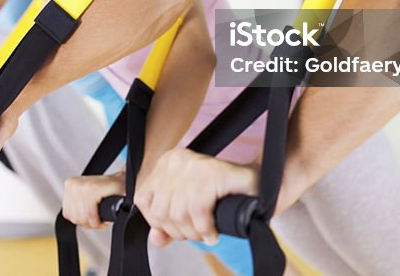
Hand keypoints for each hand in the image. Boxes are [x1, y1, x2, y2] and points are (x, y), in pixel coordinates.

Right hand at [62, 171, 125, 228]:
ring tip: (95, 217)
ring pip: (73, 217)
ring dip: (84, 221)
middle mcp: (78, 184)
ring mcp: (71, 185)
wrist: (114, 177)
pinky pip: (67, 212)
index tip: (105, 223)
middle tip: (101, 221)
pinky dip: (76, 216)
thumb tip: (124, 214)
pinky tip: (85, 213)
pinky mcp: (67, 187)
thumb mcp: (125, 195)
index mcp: (91, 187)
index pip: (89, 216)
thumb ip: (125, 204)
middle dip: (92, 223)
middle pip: (80, 218)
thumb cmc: (120, 187)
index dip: (98, 224)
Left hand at [135, 149, 258, 246]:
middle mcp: (176, 160)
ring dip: (194, 232)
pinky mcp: (211, 173)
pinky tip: (213, 232)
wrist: (255, 185)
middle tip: (197, 234)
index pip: (144, 201)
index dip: (160, 223)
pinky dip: (205, 228)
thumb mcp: (188, 208)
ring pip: (177, 213)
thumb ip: (167, 223)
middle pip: (161, 210)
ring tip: (206, 232)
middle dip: (179, 231)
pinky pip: (197, 211)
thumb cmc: (221, 195)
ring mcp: (193, 164)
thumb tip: (154, 239)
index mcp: (166, 163)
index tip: (180, 230)